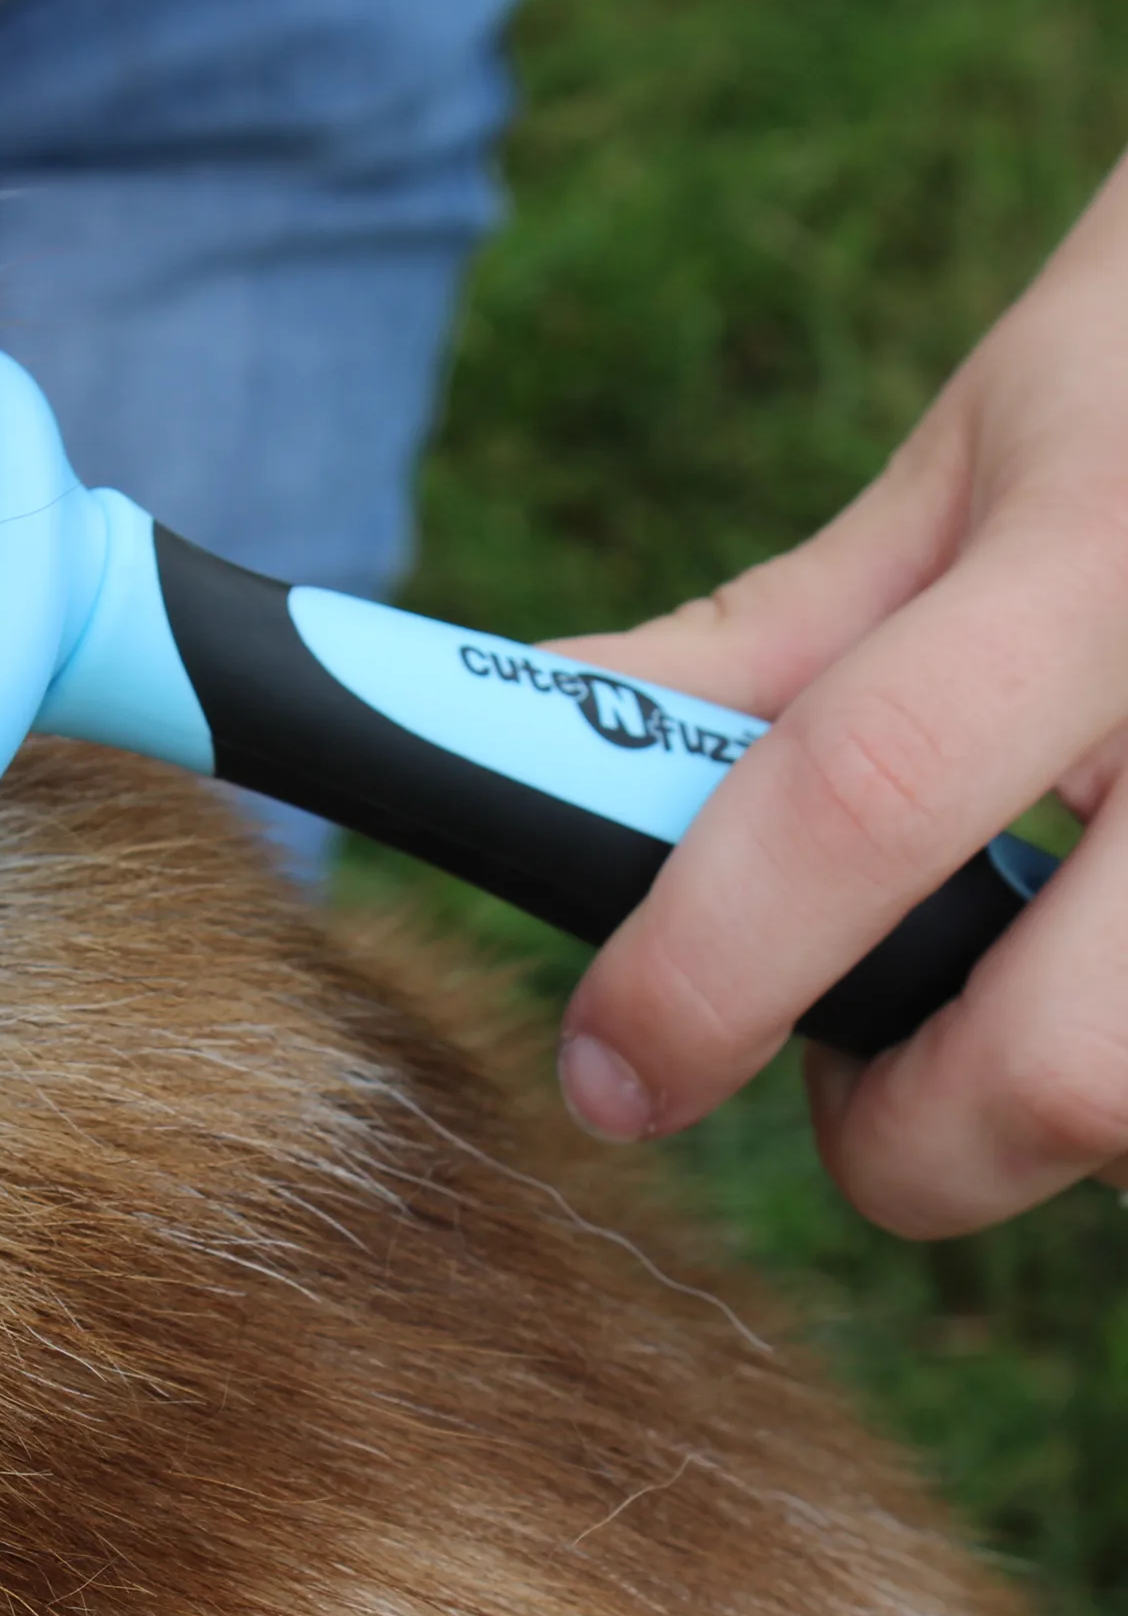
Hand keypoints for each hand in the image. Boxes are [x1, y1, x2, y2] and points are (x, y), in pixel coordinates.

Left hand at [549, 147, 1127, 1238]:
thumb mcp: (962, 475)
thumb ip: (760, 643)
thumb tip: (544, 735)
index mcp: (1100, 555)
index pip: (862, 796)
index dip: (703, 971)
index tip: (612, 1071)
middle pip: (1074, 1072)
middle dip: (913, 1141)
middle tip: (861, 1070)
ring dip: (1053, 1122)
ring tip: (1021, 997)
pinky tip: (1109, 968)